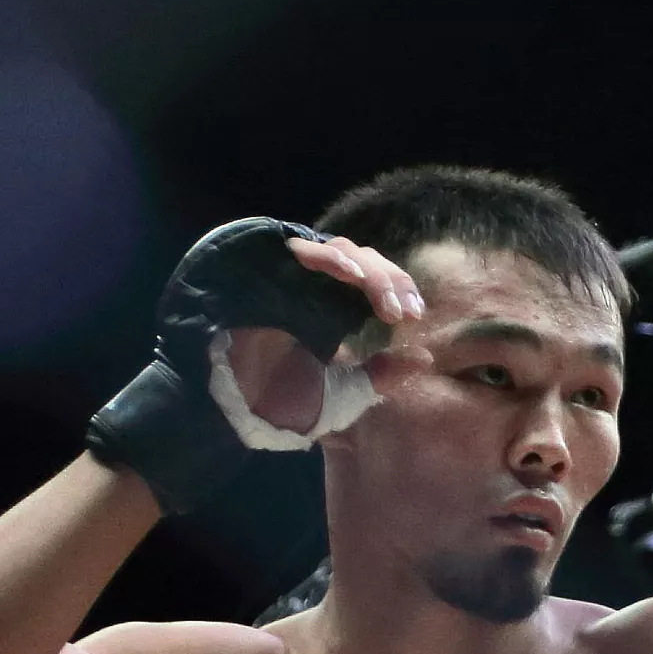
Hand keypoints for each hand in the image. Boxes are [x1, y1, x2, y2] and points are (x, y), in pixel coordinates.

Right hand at [228, 237, 430, 435]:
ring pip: (339, 247)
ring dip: (366, 268)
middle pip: (363, 260)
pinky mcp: (265, 263)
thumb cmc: (279, 404)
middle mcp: (316, 287)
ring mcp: (290, 273)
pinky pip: (302, 245)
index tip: (414, 316)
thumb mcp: (342, 395)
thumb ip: (380, 377)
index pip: (375, 285)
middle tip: (403, 311)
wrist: (227, 408)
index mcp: (335, 312)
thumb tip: (425, 359)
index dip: (398, 292)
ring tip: (380, 298)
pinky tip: (349, 273)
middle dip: (390, 281)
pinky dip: (328, 256)